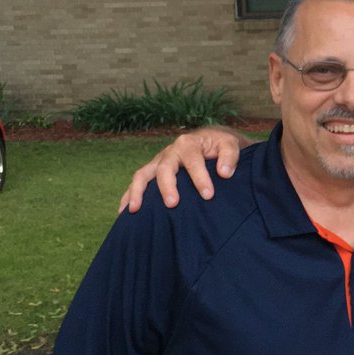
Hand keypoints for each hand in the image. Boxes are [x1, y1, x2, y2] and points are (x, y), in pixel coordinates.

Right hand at [118, 127, 249, 213]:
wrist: (210, 142)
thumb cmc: (220, 147)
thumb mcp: (229, 145)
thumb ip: (229, 156)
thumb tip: (224, 173)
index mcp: (189, 144)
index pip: (193, 161)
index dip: (199, 177)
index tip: (208, 195)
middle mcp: (170, 152)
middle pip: (164, 168)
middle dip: (167, 186)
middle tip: (173, 204)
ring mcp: (158, 162)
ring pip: (142, 174)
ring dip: (137, 192)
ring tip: (135, 210)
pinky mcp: (152, 172)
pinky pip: (137, 184)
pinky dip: (128, 196)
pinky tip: (123, 213)